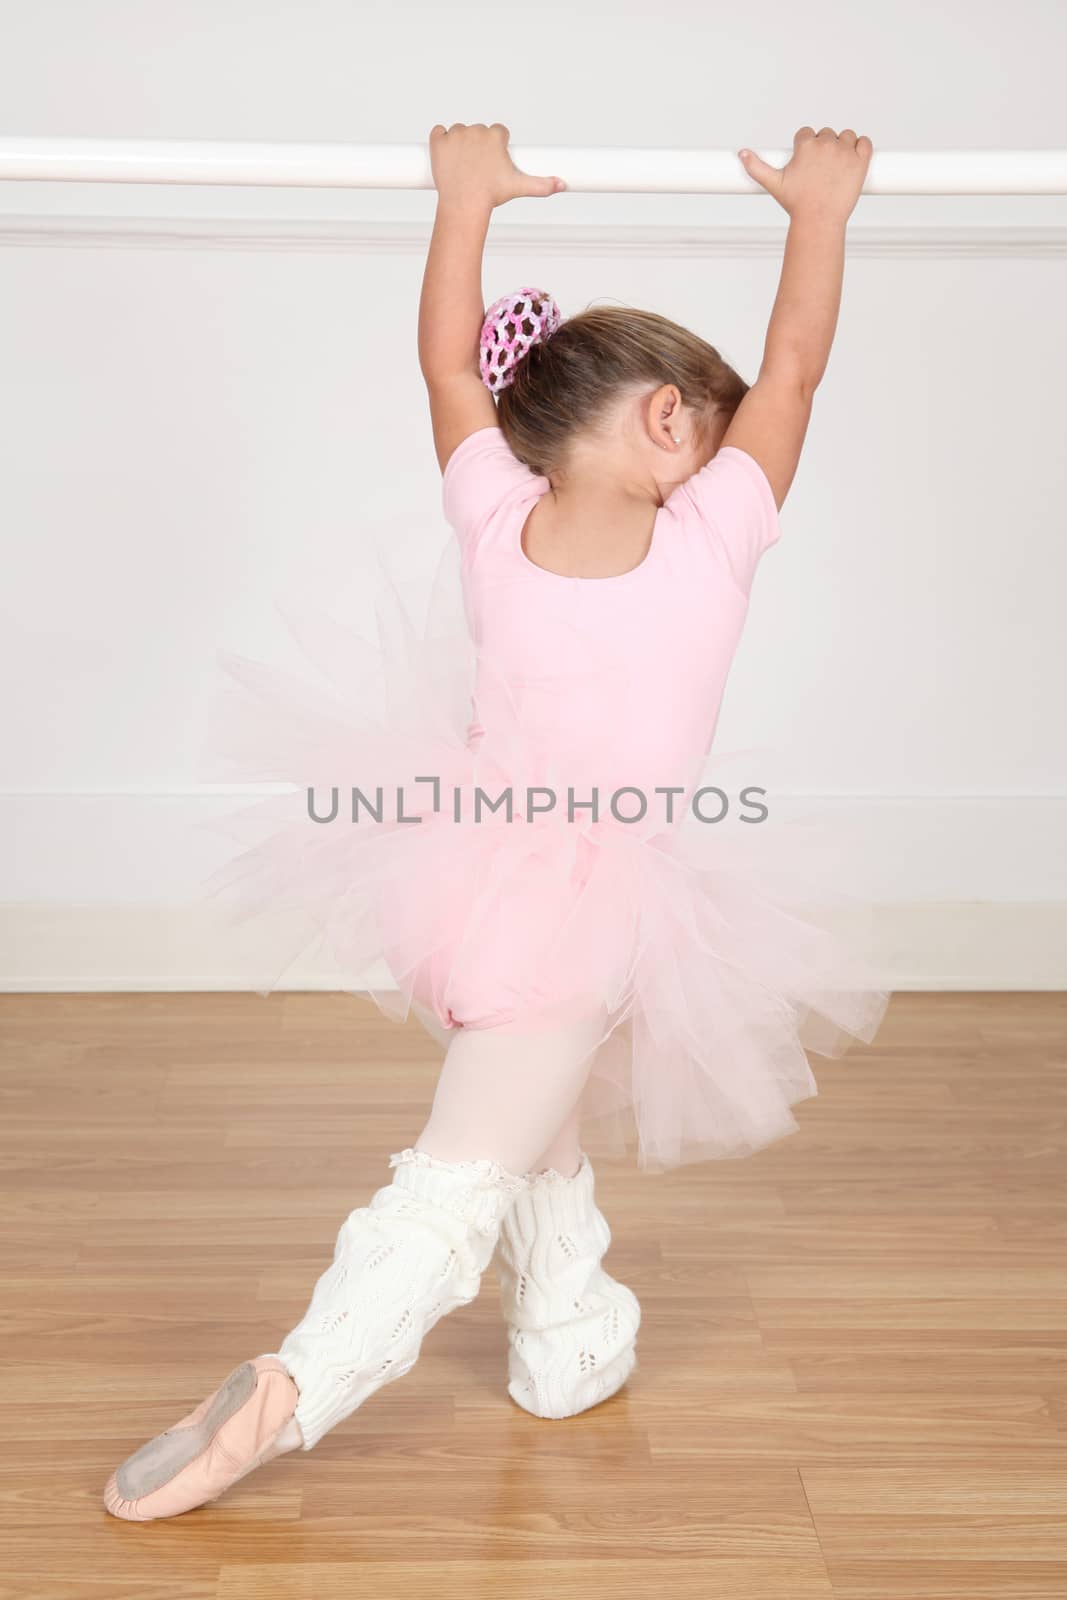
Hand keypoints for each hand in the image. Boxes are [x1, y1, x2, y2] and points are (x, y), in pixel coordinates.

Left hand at [428, 122, 565, 210]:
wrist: (464, 205)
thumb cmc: (491, 196)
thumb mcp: (519, 187)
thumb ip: (542, 184)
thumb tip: (561, 185)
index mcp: (495, 135)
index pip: (497, 132)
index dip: (496, 148)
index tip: (493, 162)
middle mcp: (476, 130)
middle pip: (478, 132)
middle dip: (478, 147)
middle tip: (478, 169)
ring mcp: (456, 134)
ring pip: (458, 132)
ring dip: (459, 145)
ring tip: (463, 167)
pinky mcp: (438, 141)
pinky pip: (438, 132)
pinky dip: (440, 142)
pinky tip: (446, 157)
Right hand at [738, 127, 872, 221]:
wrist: (819, 221)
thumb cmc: (797, 204)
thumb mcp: (774, 184)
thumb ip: (757, 166)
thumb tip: (742, 154)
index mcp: (806, 145)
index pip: (807, 134)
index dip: (806, 149)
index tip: (807, 165)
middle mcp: (826, 144)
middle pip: (826, 134)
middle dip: (824, 149)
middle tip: (821, 172)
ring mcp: (845, 151)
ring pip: (847, 136)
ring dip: (844, 147)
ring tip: (836, 169)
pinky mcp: (861, 161)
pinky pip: (865, 142)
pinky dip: (861, 148)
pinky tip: (853, 161)